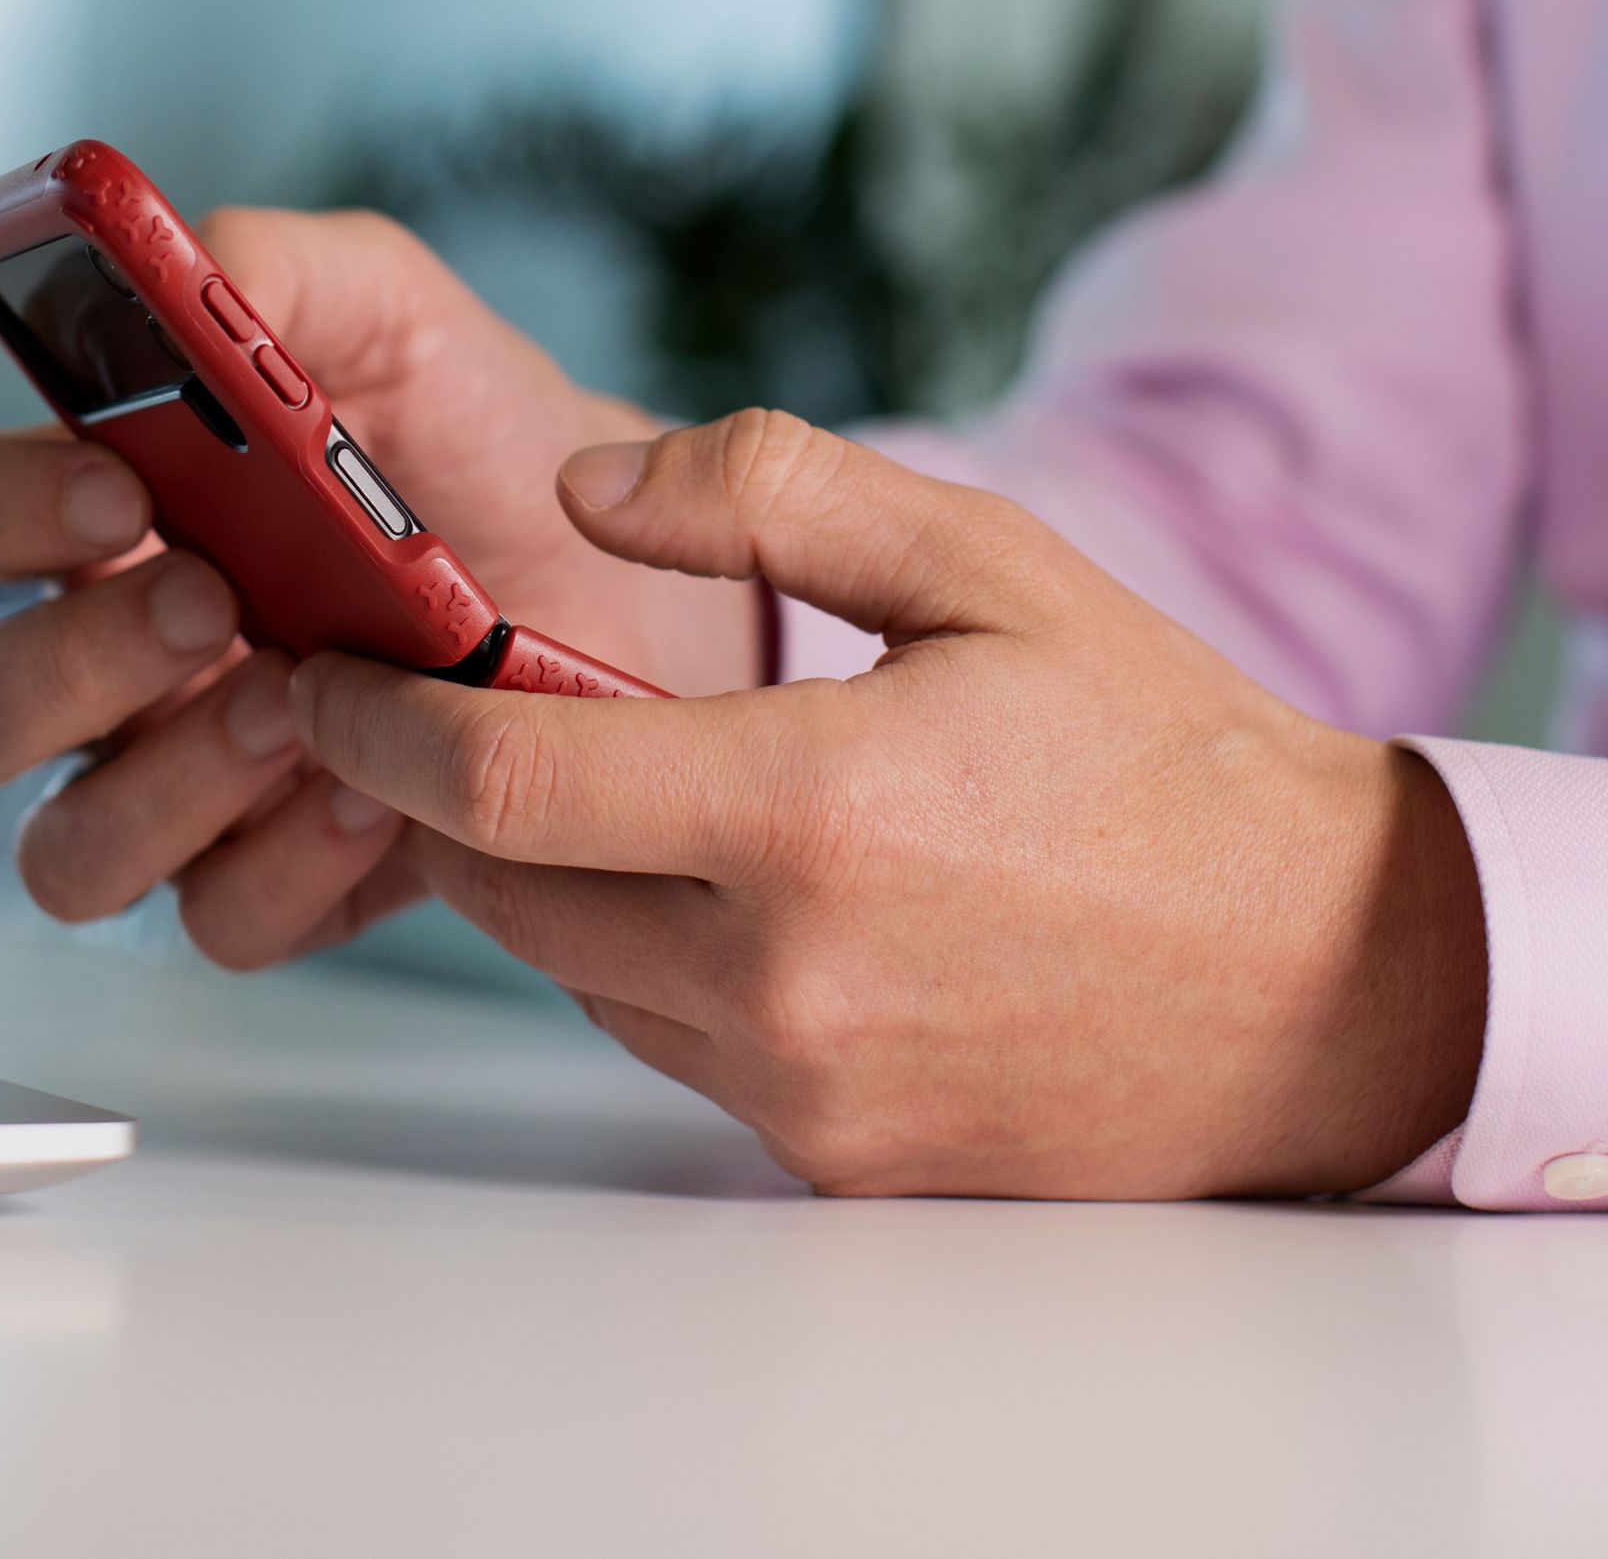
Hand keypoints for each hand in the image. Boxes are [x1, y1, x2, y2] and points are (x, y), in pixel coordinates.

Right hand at [0, 212, 759, 964]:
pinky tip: (382, 789)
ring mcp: (181, 786)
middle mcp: (110, 661)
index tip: (109, 478)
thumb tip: (173, 260)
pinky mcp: (275, 878)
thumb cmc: (490, 450)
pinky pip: (217, 919)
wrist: (632, 577)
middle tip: (213, 597)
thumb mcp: (400, 324)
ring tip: (302, 700)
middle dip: (74, 660)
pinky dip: (291, 859)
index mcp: (101, 515)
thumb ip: (280, 272)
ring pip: (66, 848)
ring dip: (171, 780)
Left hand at [284, 410, 1489, 1199]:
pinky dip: (638, 954)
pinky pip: (658, 1039)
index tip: (321, 676)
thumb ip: (770, 495)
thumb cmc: (1156, 757)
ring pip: (567, 967)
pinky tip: (722, 888)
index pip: (497, 777)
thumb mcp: (984, 564)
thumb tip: (588, 487)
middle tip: (442, 705)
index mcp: (805, 813)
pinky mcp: (823, 1154)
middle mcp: (779, 976)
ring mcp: (796, 1085)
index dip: (374, 721)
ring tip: (605, 784)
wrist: (1320, 980)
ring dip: (544, 872)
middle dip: (437, 792)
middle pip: (499, 885)